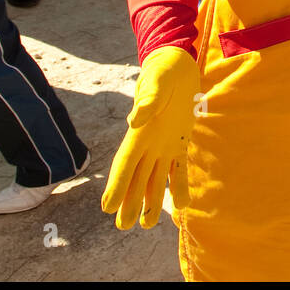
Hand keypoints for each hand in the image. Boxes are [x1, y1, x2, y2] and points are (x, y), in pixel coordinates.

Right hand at [101, 46, 200, 228]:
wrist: (177, 63)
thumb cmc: (163, 71)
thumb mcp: (156, 82)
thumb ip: (148, 101)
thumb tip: (133, 120)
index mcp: (140, 133)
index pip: (125, 164)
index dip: (116, 186)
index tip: (107, 208)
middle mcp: (149, 143)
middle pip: (137, 178)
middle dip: (130, 202)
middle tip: (124, 226)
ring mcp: (164, 144)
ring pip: (155, 179)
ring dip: (152, 201)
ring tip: (147, 225)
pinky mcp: (180, 141)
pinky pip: (178, 168)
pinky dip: (180, 186)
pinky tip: (182, 206)